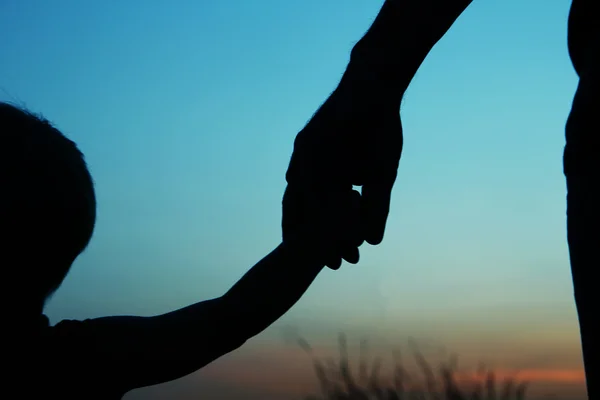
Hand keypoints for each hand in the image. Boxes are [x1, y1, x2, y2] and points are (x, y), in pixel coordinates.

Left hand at [284, 65, 403, 268]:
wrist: (377, 90)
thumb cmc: (380, 130)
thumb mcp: (381, 175)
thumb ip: (374, 206)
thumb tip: (374, 241)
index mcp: (327, 181)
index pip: (325, 217)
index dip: (332, 240)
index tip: (342, 265)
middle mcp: (310, 171)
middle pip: (308, 212)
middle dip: (317, 239)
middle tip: (329, 265)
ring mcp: (306, 157)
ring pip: (304, 197)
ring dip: (312, 223)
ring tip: (321, 246)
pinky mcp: (307, 140)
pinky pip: (307, 172)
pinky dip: (313, 194)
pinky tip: (319, 215)